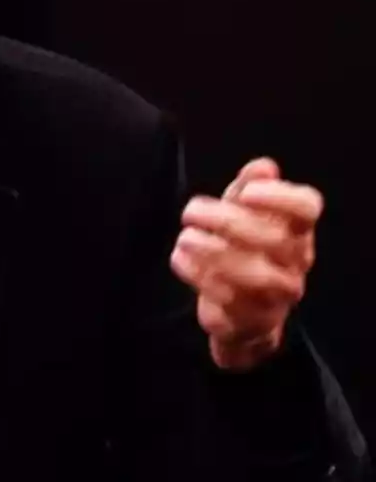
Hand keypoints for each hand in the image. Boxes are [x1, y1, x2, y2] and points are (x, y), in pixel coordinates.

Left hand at [170, 157, 321, 369]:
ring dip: (212, 251)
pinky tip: (180, 259)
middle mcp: (295, 263)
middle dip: (228, 222)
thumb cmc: (242, 251)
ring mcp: (277, 296)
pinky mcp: (252, 321)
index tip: (245, 193)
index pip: (307, 208)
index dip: (280, 197)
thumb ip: (249, 188)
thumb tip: (263, 166)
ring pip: (256, 274)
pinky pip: (230, 301)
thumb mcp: (242, 215)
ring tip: (184, 238)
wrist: (241, 314)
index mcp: (296, 230)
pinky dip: (200, 277)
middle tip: (189, 211)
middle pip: (276, 239)